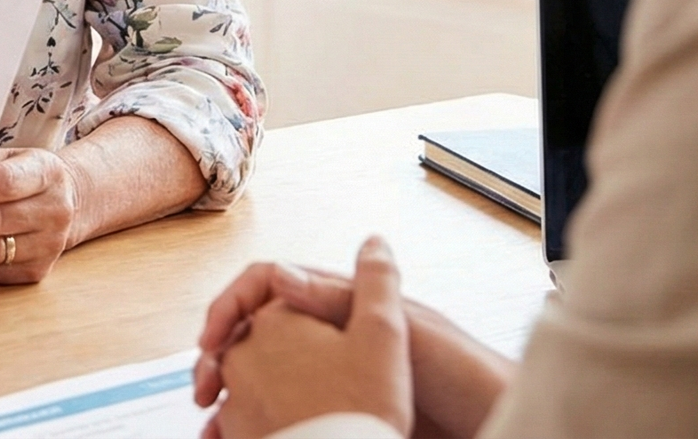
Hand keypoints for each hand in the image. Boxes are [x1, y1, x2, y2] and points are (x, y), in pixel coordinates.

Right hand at [194, 245, 510, 438]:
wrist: (494, 423)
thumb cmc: (465, 375)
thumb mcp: (407, 332)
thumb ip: (353, 300)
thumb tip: (283, 274)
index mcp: (344, 305)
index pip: (268, 288)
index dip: (233, 307)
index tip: (214, 338)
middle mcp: (332, 335)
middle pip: (256, 333)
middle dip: (221, 355)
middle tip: (204, 387)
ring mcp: (333, 375)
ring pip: (262, 378)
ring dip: (232, 396)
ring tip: (213, 422)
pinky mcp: (338, 414)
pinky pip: (282, 416)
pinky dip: (254, 426)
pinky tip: (237, 438)